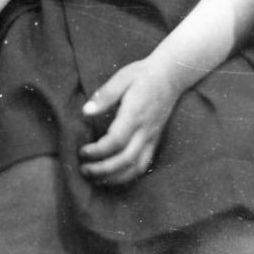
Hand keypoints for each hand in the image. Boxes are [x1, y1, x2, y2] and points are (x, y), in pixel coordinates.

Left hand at [78, 57, 178, 186]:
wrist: (170, 76)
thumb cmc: (143, 75)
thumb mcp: (122, 77)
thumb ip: (105, 96)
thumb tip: (85, 112)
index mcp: (135, 114)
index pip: (116, 141)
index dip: (98, 151)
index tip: (82, 151)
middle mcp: (145, 130)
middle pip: (126, 159)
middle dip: (103, 169)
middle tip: (84, 169)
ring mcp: (152, 138)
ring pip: (136, 167)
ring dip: (115, 178)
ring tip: (95, 178)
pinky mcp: (155, 141)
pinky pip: (144, 165)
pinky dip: (128, 176)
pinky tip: (113, 176)